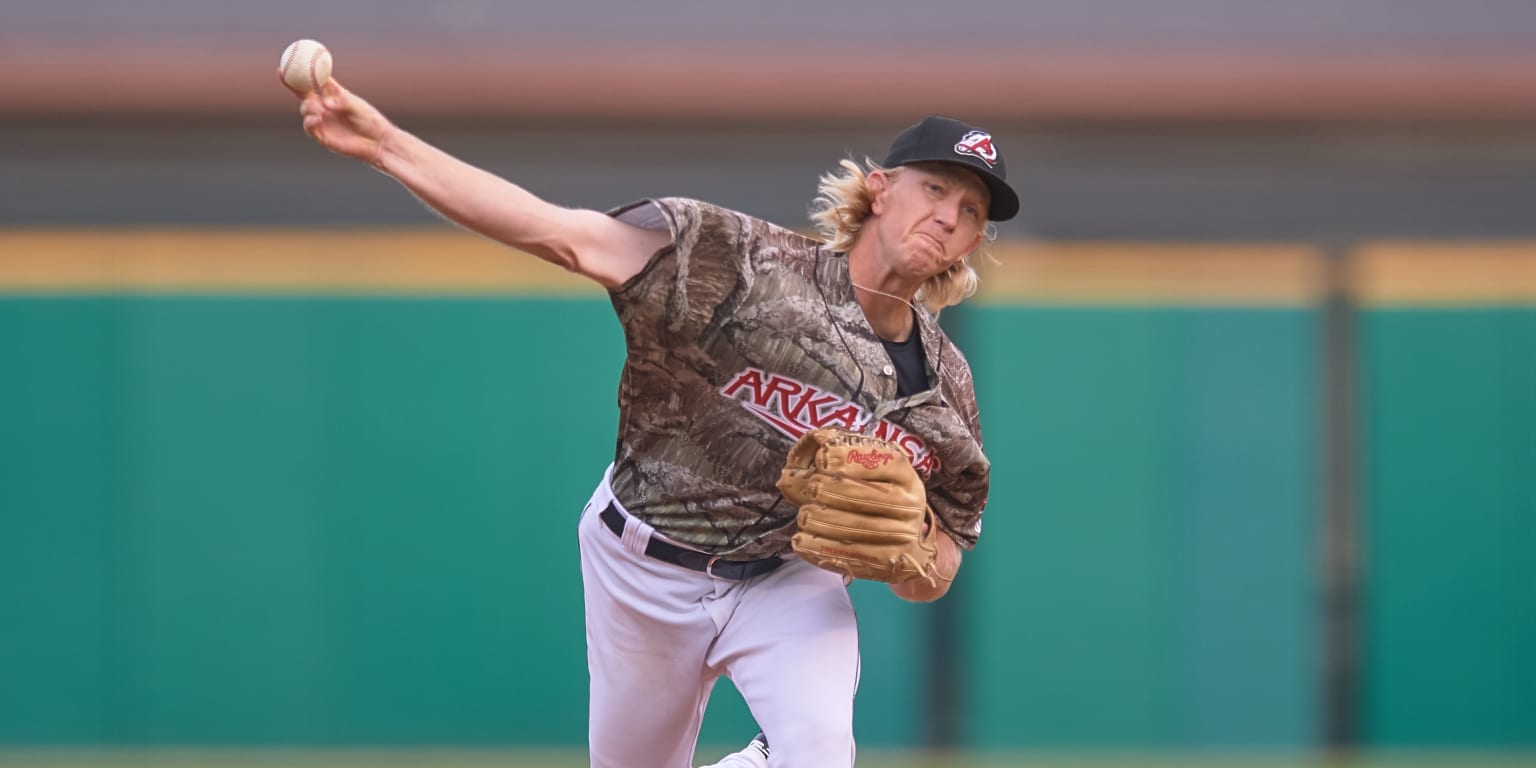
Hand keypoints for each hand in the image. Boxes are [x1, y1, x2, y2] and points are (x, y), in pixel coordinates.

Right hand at [277, 72, 395, 166]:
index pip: (314, 80)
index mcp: (332, 94)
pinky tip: (317, 119)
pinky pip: (309, 127)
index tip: (290, 60)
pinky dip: (310, 121)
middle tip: (286, 75)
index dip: (302, 71)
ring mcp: (322, 121)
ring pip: (305, 110)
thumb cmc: (370, 120)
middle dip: (292, 84)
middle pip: (303, 93)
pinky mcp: (322, 136)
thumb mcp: (357, 106)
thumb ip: (341, 102)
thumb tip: (325, 102)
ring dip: (308, 107)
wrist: (377, 142)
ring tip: (319, 110)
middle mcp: (324, 106)